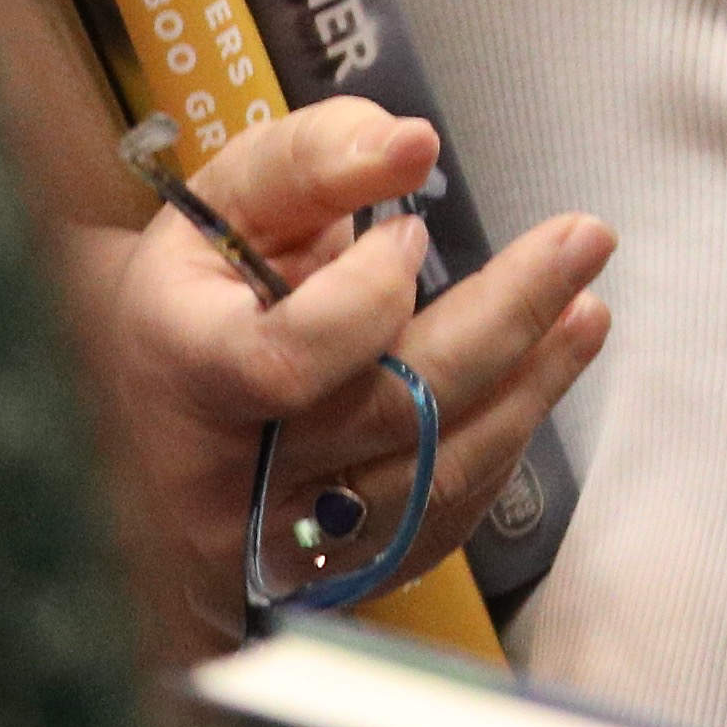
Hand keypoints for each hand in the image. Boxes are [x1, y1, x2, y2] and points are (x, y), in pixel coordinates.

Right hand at [60, 94, 612, 649]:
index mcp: (178, 374)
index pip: (287, 359)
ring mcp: (275, 549)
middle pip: (389, 415)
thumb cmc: (197, 290)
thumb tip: (413, 143)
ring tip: (587, 310)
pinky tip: (537, 381)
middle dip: (505, 320)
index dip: (366, 297)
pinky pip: (438, 524)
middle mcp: (221, 482)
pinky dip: (498, 445)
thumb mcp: (226, 201)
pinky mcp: (326, 582)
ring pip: (431, 479)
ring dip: (529, 387)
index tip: (407, 229)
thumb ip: (313, 158)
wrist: (139, 410)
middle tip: (586, 241)